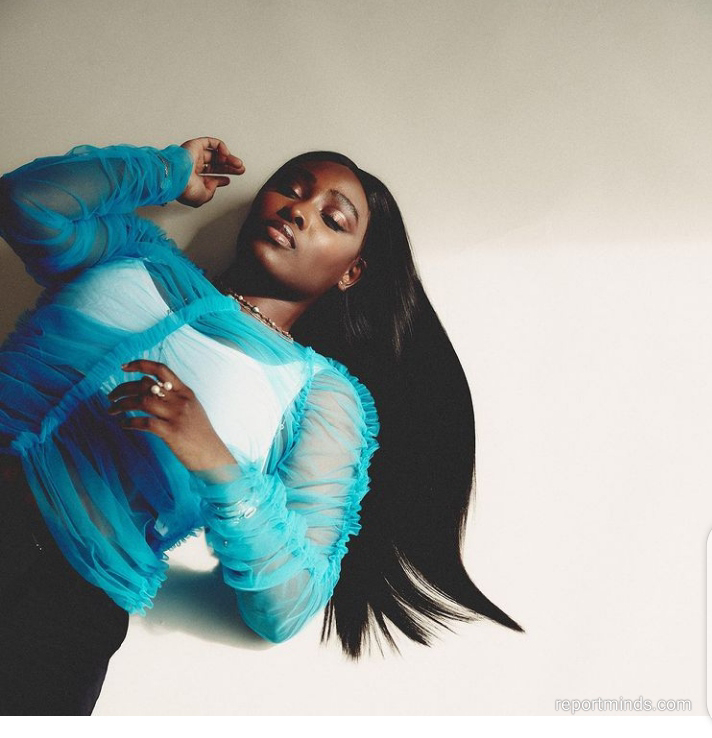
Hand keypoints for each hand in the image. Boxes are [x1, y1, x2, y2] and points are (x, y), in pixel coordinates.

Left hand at [108, 359, 236, 470]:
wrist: (213, 455)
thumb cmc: (200, 434)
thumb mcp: (192, 409)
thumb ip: (175, 398)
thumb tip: (151, 390)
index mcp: (185, 392)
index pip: (161, 370)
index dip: (140, 364)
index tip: (124, 367)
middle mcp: (180, 400)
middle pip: (146, 385)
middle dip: (123, 388)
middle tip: (111, 396)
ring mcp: (176, 416)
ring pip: (142, 401)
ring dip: (122, 405)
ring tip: (111, 410)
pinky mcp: (171, 432)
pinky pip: (144, 422)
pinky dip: (129, 422)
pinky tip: (123, 424)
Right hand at [177, 137, 244, 207]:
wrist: (176, 176)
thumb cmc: (185, 188)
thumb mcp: (203, 197)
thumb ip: (211, 191)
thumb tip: (216, 183)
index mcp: (193, 179)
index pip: (210, 176)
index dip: (222, 178)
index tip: (229, 179)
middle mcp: (193, 166)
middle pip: (215, 165)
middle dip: (229, 167)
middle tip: (240, 169)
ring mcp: (194, 156)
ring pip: (216, 154)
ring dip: (229, 159)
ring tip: (238, 164)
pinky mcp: (195, 145)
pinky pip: (211, 143)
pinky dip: (221, 147)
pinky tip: (227, 154)